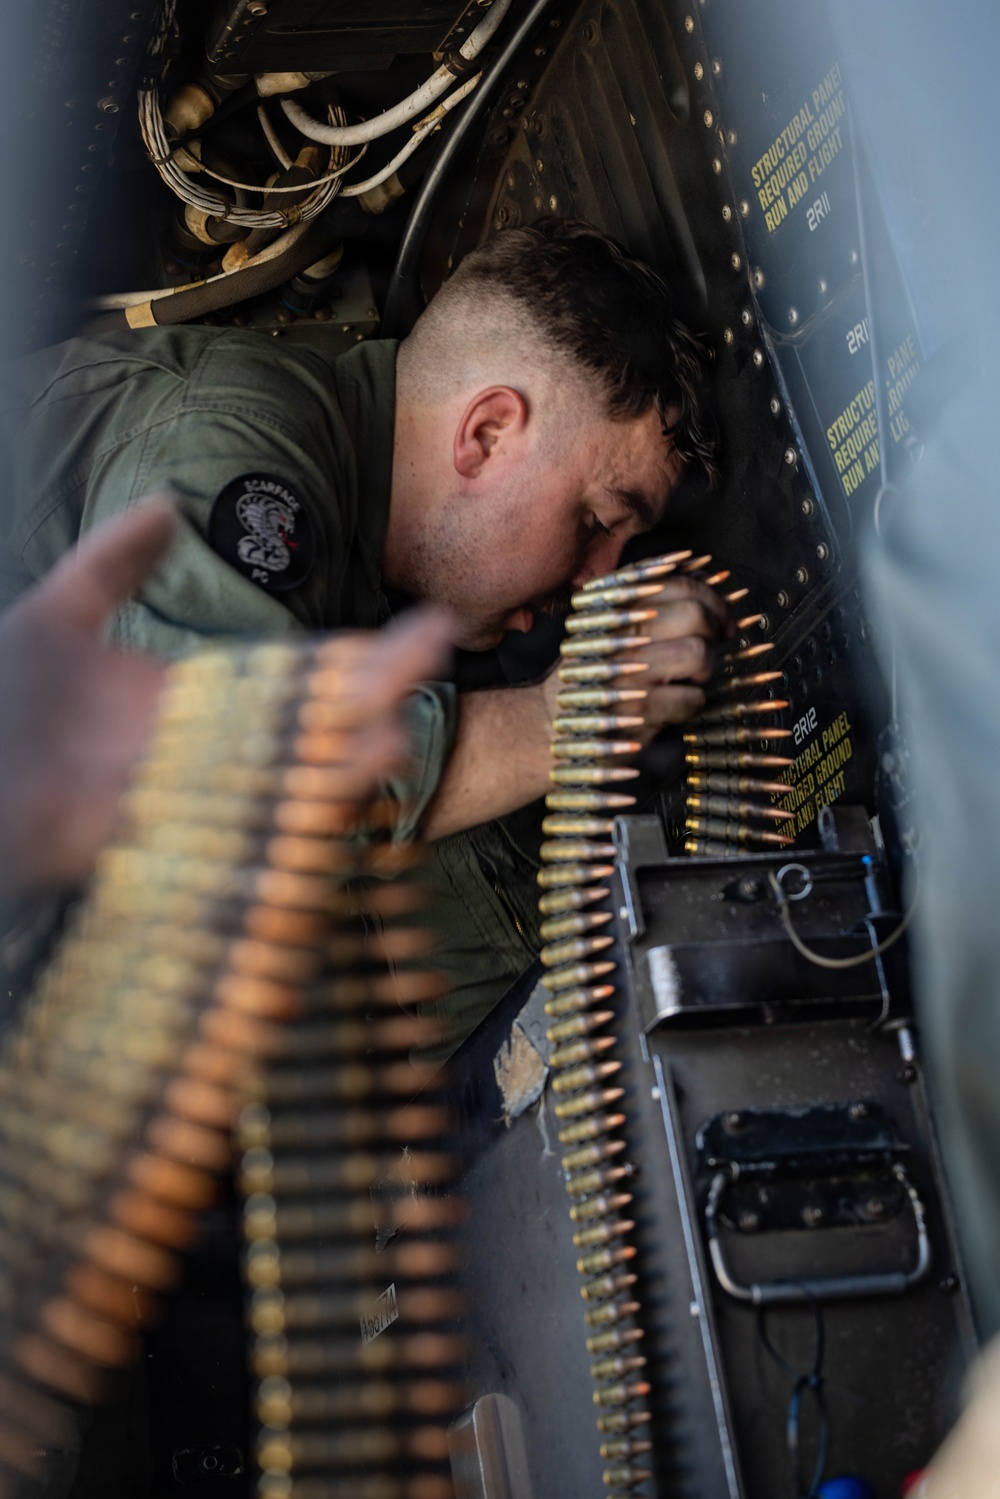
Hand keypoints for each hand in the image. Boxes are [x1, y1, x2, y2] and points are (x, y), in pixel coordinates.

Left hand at [0, 501, 455, 894]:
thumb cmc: (4, 697)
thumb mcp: (59, 610)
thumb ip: (115, 561)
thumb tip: (168, 502)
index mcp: (201, 700)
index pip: (300, 676)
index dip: (360, 655)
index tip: (422, 626)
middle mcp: (214, 750)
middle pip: (315, 722)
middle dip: (376, 691)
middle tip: (434, 654)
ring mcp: (201, 797)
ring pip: (298, 779)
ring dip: (351, 760)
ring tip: (401, 731)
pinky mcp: (177, 841)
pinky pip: (255, 835)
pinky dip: (304, 816)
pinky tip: (346, 789)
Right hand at [541, 574, 731, 736]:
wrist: (552, 719)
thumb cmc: (592, 670)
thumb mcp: (607, 624)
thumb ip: (647, 597)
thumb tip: (701, 574)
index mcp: (617, 607)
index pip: (678, 585)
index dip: (713, 598)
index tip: (723, 618)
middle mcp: (622, 633)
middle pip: (695, 614)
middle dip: (717, 628)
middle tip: (717, 642)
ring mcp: (631, 671)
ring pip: (699, 653)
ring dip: (705, 669)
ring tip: (688, 677)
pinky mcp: (639, 708)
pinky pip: (692, 698)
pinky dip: (692, 703)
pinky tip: (676, 704)